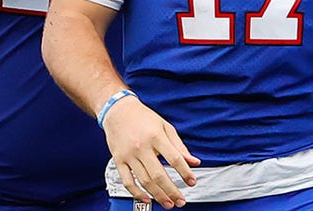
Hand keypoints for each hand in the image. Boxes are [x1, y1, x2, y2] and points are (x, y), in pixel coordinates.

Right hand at [103, 94, 199, 209]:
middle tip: (180, 201)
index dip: (185, 172)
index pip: (174, 158)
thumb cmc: (143, 117)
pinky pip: (127, 181)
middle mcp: (142, 146)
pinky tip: (146, 199)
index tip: (192, 182)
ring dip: (157, 195)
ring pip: (144, 180)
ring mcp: (129, 155)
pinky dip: (136, 193)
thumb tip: (194, 162)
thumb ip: (180, 146)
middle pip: (158, 174)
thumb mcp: (165, 127)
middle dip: (172, 191)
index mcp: (156, 136)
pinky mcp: (119, 160)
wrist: (118, 110)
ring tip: (168, 203)